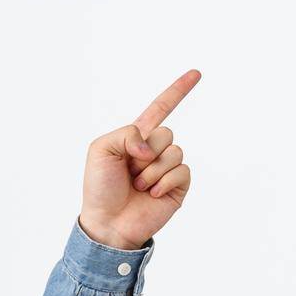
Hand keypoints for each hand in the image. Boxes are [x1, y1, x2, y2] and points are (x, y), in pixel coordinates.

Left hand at [79, 69, 200, 249]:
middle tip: (129, 171)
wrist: (108, 222)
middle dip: (145, 152)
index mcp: (135, 137)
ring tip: (138, 185)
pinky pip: (182, 170)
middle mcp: (154, 150)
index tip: (196, 73)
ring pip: (175, 152)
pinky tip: (151, 194)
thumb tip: (152, 147)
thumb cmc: (99, 187)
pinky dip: (164, 181)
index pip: (160, 108)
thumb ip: (126, 134)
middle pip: (166, 132)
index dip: (178, 91)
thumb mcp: (100, 149)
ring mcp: (168, 168)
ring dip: (152, 170)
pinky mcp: (178, 186)